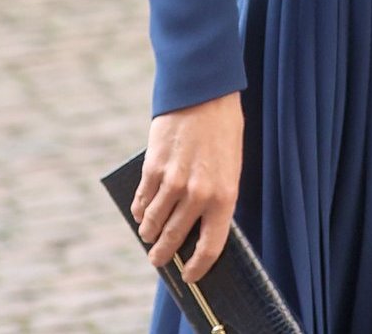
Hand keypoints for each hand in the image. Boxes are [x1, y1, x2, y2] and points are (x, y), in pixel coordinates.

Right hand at [133, 92, 242, 281]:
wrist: (205, 95)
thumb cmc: (223, 132)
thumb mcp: (230, 166)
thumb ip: (215, 196)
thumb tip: (196, 226)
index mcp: (225, 195)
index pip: (211, 245)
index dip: (198, 266)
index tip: (189, 276)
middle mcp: (199, 193)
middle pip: (175, 238)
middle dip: (164, 254)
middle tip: (158, 260)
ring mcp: (174, 182)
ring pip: (154, 223)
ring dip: (149, 232)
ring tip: (148, 235)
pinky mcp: (153, 169)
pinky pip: (143, 201)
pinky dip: (140, 210)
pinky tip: (142, 212)